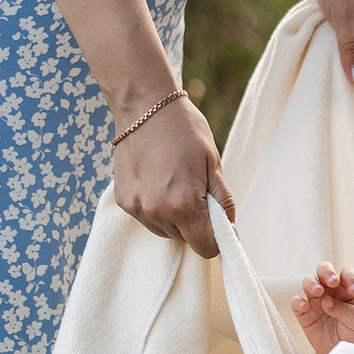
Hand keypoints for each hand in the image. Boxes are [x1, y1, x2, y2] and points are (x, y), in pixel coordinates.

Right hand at [111, 93, 234, 258]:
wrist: (144, 107)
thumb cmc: (185, 130)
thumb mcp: (213, 162)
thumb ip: (223, 201)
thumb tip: (231, 230)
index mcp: (183, 204)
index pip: (205, 247)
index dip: (217, 239)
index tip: (220, 223)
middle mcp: (156, 212)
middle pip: (185, 240)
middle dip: (197, 224)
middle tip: (198, 191)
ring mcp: (136, 208)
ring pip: (165, 232)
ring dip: (176, 219)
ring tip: (177, 183)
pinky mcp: (123, 201)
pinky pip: (147, 219)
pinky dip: (157, 209)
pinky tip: (159, 182)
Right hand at [290, 259, 353, 353]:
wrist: (342, 352)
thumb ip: (345, 310)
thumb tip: (326, 301)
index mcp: (347, 288)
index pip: (347, 273)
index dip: (350, 277)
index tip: (353, 290)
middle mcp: (330, 290)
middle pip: (324, 270)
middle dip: (327, 272)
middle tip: (332, 281)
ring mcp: (315, 300)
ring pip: (308, 282)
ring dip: (312, 284)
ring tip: (318, 292)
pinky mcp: (304, 312)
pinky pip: (296, 302)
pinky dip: (298, 301)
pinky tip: (304, 306)